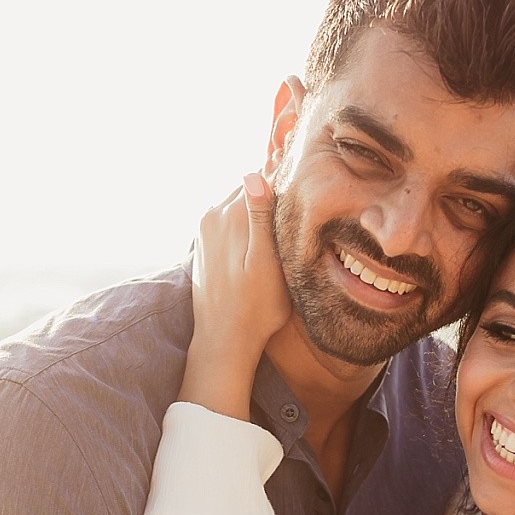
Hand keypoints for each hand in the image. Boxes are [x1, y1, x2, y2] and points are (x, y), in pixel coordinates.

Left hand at [183, 173, 295, 417]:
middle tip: (300, 217)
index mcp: (229, 214)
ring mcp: (205, 228)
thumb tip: (255, 175)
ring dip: (260, 211)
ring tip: (282, 231)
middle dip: (273, 196)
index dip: (288, 186)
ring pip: (240, 204)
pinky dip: (247, 225)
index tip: (309, 199)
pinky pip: (230, 220)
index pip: (263, 178)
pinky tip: (261, 245)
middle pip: (250, 188)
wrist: (224, 339)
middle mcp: (212, 214)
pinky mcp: (204, 242)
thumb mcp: (268, 263)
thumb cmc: (256, 308)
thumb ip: (260, 217)